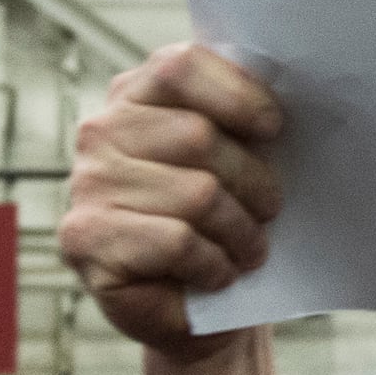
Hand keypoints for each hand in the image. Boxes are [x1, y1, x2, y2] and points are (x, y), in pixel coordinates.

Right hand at [60, 45, 285, 359]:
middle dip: (253, 182)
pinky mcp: (86, 239)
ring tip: (249, 250)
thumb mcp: (237, 159)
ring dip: (240, 232)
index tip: (273, 128)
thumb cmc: (223, 224)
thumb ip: (242, 119)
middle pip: (199, 137)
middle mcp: (101, 132)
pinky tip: (217, 275)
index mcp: (136, 95)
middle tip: (269, 211)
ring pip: (196, 195)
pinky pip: (178, 242)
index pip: (181, 66)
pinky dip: (214, 265)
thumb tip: (289, 100)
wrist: (196, 308)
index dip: (237, 94)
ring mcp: (87, 185)